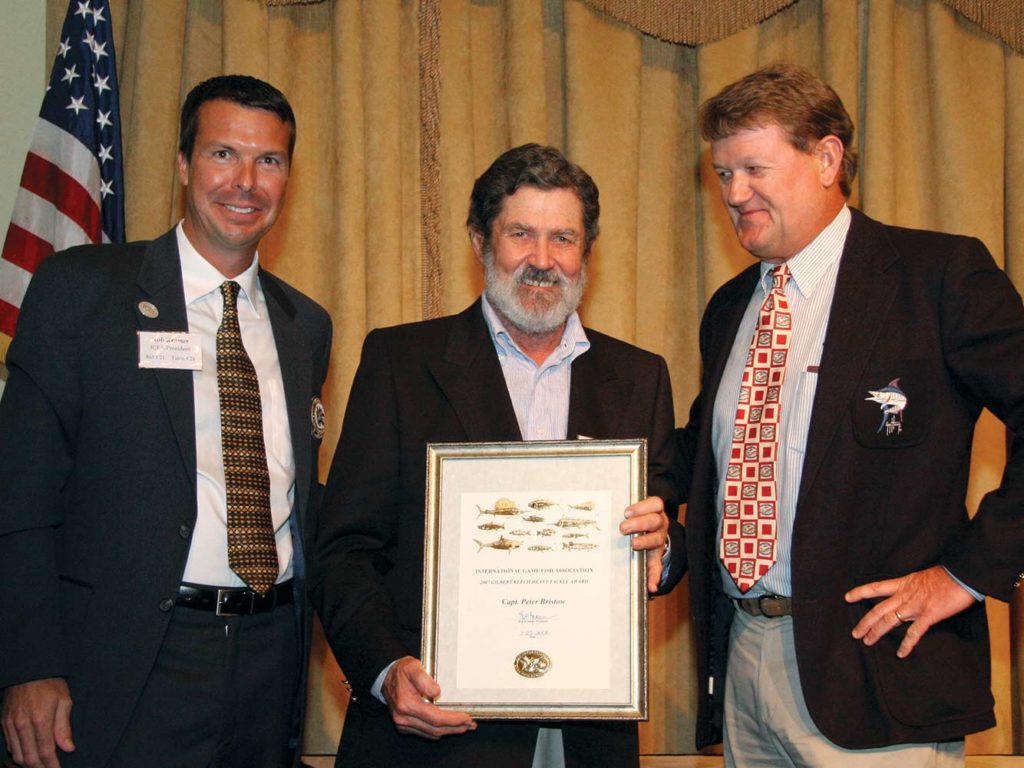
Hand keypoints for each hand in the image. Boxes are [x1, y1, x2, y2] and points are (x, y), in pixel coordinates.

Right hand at [1, 678, 73, 767]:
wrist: (29, 669)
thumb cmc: (50, 683)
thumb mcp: (64, 701)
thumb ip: (64, 727)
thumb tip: (68, 748)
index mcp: (41, 719)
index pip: (46, 751)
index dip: (51, 765)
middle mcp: (23, 724)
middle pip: (29, 758)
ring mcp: (11, 724)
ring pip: (17, 755)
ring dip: (28, 764)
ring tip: (40, 766)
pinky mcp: (4, 722)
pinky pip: (10, 745)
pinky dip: (18, 754)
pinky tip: (28, 755)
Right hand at [381, 657, 475, 739]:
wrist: (386, 676)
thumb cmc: (401, 671)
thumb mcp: (413, 667)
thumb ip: (424, 679)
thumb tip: (436, 692)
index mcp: (407, 704)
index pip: (435, 718)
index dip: (453, 719)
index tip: (466, 717)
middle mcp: (404, 718)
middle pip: (435, 729)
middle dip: (455, 728)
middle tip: (470, 724)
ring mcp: (403, 724)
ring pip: (431, 733)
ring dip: (449, 731)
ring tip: (463, 726)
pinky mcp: (404, 726)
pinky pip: (425, 733)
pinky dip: (438, 731)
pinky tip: (448, 727)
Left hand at [620, 496, 668, 592]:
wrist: (649, 531)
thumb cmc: (634, 518)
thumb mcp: (632, 511)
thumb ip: (623, 512)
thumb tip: (599, 508)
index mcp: (654, 510)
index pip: (655, 503)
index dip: (642, 507)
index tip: (627, 512)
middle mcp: (659, 524)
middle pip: (655, 520)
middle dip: (639, 523)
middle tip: (623, 528)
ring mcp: (658, 540)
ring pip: (656, 539)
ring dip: (645, 542)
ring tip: (634, 544)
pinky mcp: (656, 556)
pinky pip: (657, 566)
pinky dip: (654, 576)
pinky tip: (651, 586)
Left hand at [845, 565, 975, 657]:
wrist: (962, 575)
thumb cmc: (946, 575)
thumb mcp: (922, 577)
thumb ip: (913, 587)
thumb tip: (910, 593)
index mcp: (903, 583)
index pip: (876, 587)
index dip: (860, 592)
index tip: (847, 597)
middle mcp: (905, 595)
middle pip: (878, 609)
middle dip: (865, 622)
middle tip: (855, 633)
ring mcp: (915, 606)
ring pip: (889, 621)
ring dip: (877, 632)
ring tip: (867, 642)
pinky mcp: (929, 615)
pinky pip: (914, 633)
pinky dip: (907, 644)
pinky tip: (900, 653)